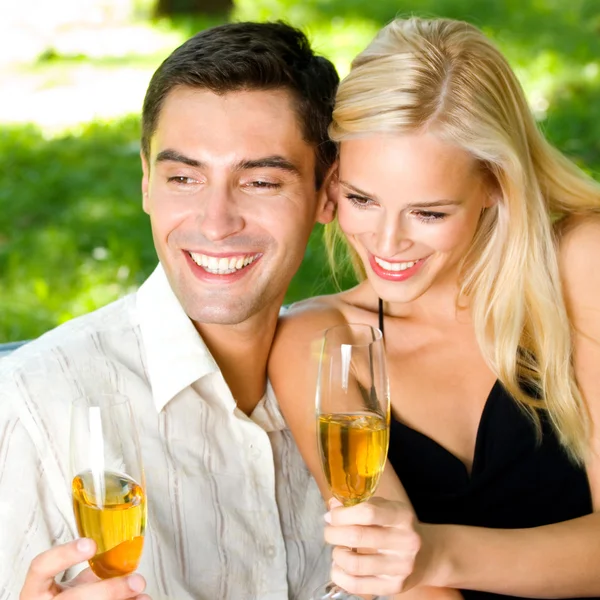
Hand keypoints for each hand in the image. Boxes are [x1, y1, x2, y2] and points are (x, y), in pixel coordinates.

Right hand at [20, 539, 149, 599]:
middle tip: (136, 582)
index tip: (91, 544)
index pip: (40, 567)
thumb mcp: (73, 584)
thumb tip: (129, 559)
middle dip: (107, 591)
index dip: (64, 555)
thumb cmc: (66, 599)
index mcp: (37, 589)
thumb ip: (95, 569)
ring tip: (143, 596)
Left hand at [324, 497, 434, 596]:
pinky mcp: (394, 587)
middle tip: (329, 532)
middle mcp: (405, 541)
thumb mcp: (386, 509)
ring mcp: (401, 566)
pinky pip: (358, 585)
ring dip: (337, 555)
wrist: (426, 556)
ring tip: (338, 551)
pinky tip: (338, 568)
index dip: (342, 514)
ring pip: (355, 564)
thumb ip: (360, 505)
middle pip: (357, 537)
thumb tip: (332, 507)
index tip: (331, 516)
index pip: (367, 512)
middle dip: (334, 534)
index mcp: (401, 516)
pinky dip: (340, 576)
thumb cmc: (397, 528)